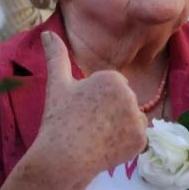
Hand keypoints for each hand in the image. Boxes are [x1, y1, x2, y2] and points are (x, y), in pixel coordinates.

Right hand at [30, 32, 148, 182]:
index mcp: (112, 78)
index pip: (114, 84)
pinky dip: (125, 143)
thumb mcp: (57, 84)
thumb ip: (56, 55)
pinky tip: (107, 146)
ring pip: (132, 118)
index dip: (97, 97)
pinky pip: (137, 137)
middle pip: (125, 100)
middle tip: (88, 123)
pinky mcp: (141, 141)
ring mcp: (137, 120)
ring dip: (120, 125)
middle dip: (110, 110)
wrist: (63, 158)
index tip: (83, 109)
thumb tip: (47, 32)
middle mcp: (130, 95)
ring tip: (97, 135)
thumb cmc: (59, 119)